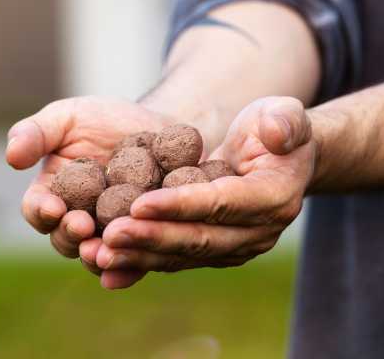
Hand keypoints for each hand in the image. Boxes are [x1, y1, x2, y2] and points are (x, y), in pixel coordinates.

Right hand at [6, 96, 173, 283]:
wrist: (157, 127)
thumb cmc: (104, 120)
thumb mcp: (67, 117)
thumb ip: (36, 133)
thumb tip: (11, 156)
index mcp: (52, 193)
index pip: (36, 209)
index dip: (40, 211)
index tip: (52, 207)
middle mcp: (77, 220)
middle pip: (65, 239)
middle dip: (70, 235)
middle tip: (82, 225)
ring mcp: (110, 234)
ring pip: (99, 255)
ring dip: (99, 255)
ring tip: (105, 247)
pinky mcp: (143, 240)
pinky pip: (137, 258)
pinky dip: (135, 264)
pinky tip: (139, 256)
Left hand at [89, 96, 315, 288]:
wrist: (279, 159)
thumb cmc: (275, 127)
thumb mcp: (285, 113)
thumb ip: (284, 121)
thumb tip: (275, 133)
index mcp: (273, 199)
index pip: (220, 204)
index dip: (180, 205)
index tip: (138, 205)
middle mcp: (257, 233)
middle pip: (197, 239)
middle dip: (150, 238)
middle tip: (109, 235)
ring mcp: (235, 248)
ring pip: (182, 256)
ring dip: (139, 257)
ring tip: (99, 255)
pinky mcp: (214, 253)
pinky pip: (175, 260)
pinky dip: (141, 265)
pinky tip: (106, 271)